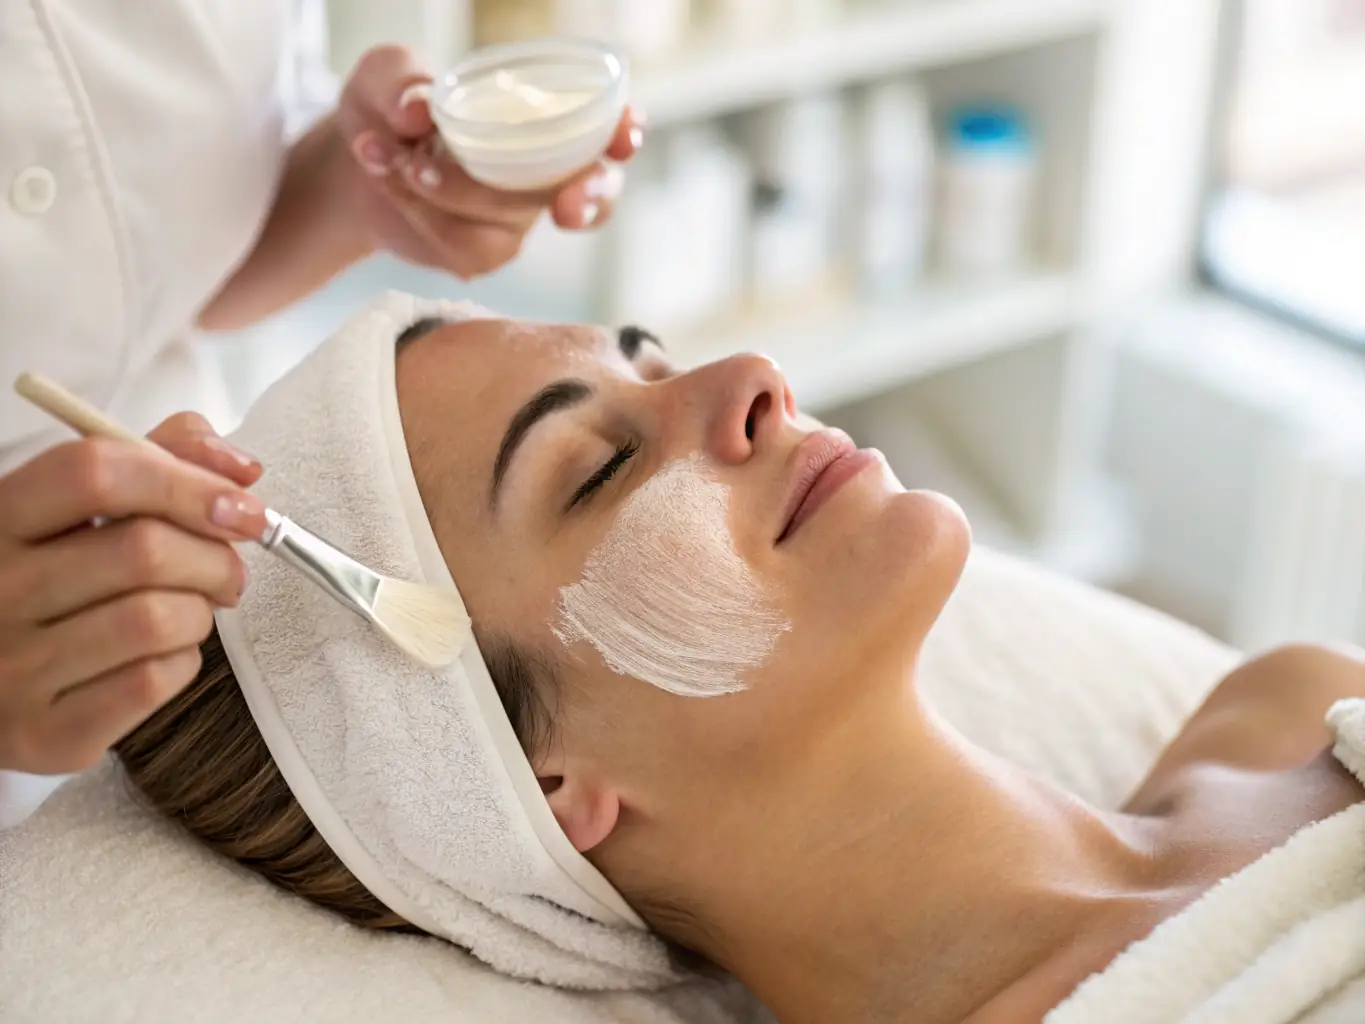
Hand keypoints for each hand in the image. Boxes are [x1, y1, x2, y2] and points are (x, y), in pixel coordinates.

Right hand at [0, 414, 266, 774]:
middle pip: (145, 551)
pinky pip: (152, 682)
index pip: (97, 473)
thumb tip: (241, 470)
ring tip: (191, 610)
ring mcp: (13, 666)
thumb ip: (157, 460)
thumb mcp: (80, 507)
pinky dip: (182, 662)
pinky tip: (163, 653)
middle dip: (215, 557)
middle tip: (227, 569)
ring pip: (159, 619)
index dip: (186, 481)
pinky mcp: (44, 732)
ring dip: (201, 611)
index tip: (240, 504)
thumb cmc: (46, 578)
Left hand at [336, 44, 644, 278]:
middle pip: (594, 195)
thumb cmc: (389, 106)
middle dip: (589, 201)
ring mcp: (516, 219)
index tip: (624, 138)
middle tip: (565, 210)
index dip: (626, 133)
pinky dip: (418, 210)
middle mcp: (544, 172)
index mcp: (545, 117)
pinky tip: (387, 178)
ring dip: (450, 190)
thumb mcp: (388, 75)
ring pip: (512, 219)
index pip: (606, 127)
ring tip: (389, 154)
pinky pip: (465, 243)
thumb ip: (403, 82)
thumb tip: (418, 113)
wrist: (347, 165)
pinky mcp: (481, 252)